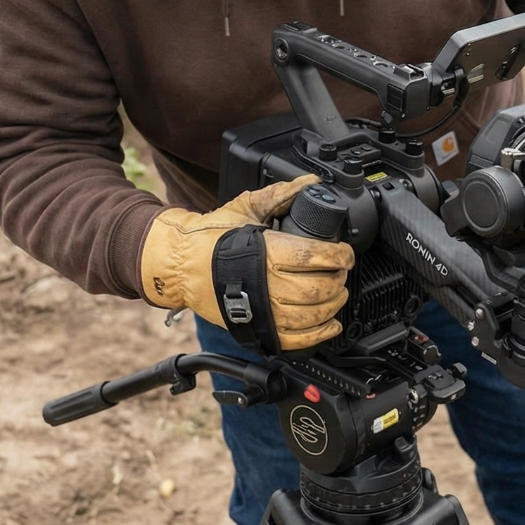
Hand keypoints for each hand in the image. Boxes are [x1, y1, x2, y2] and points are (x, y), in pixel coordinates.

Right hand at [139, 174, 354, 349]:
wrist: (179, 265)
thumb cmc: (209, 238)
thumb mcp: (246, 207)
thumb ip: (280, 195)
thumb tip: (309, 184)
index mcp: (267, 251)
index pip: (315, 256)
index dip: (339, 255)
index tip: (345, 254)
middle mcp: (267, 283)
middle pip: (318, 288)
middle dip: (337, 280)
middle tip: (340, 272)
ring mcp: (263, 310)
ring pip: (311, 315)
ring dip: (332, 306)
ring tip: (337, 295)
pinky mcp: (258, 328)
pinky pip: (295, 340)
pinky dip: (318, 335)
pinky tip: (329, 325)